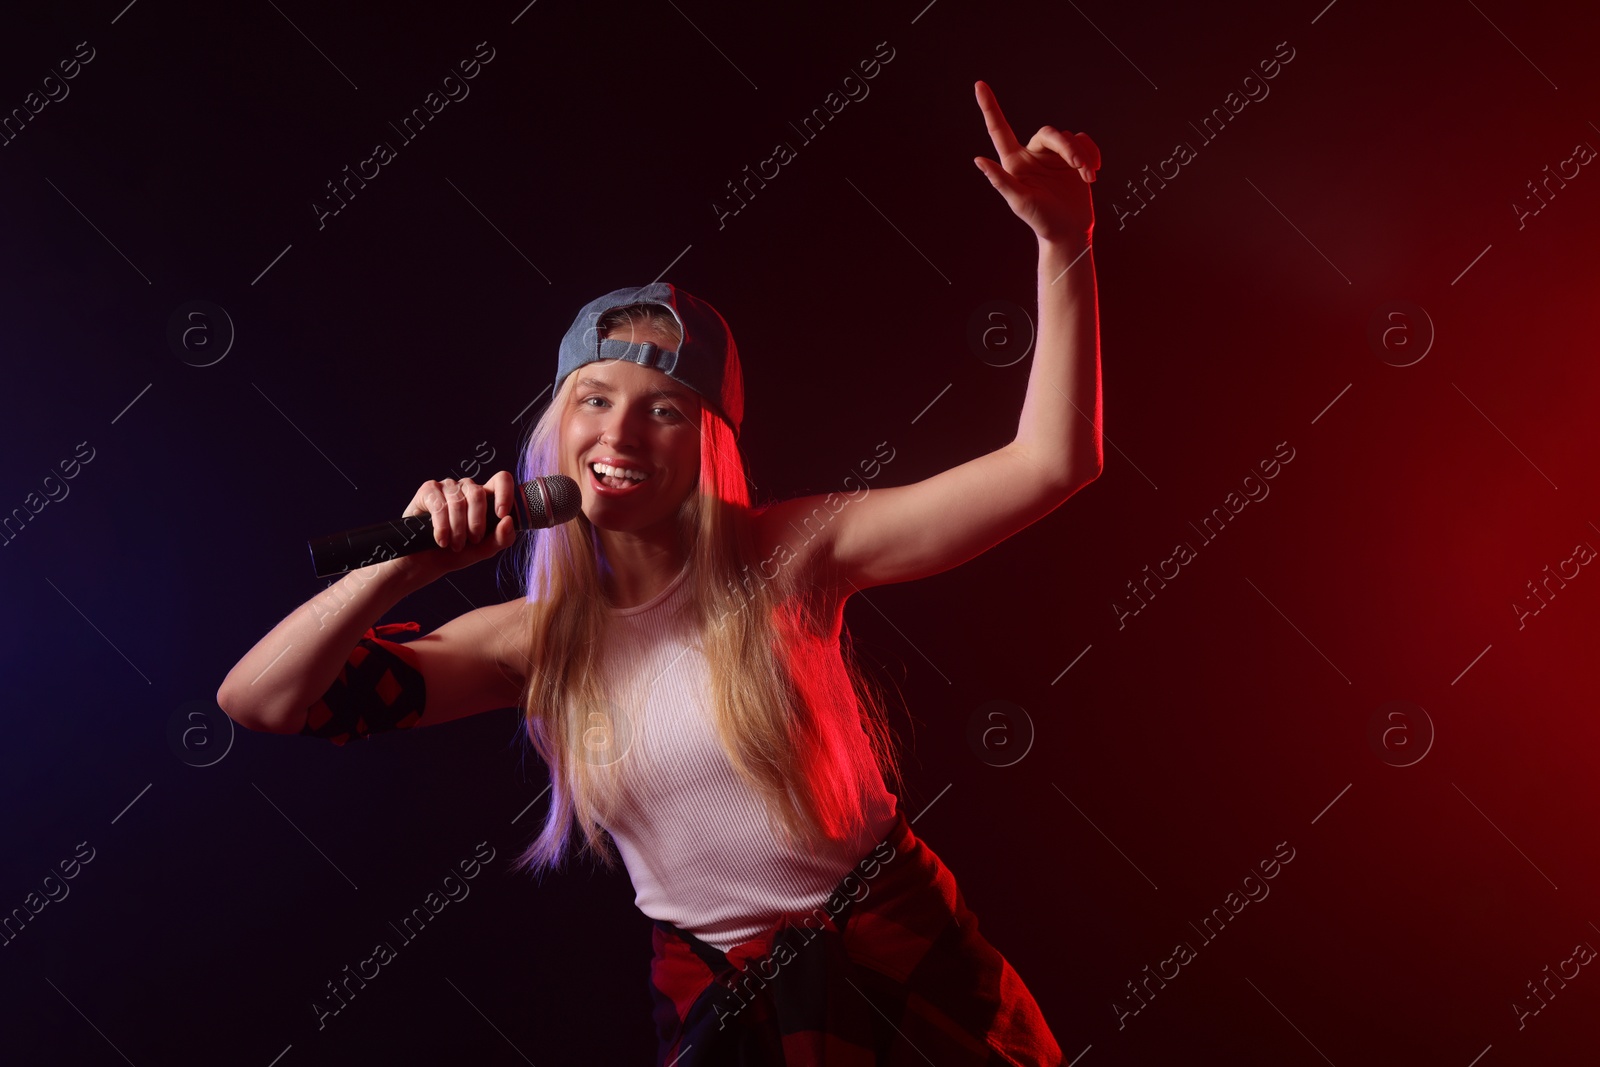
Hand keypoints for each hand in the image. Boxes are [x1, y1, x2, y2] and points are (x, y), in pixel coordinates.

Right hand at [388, 468, 518, 583]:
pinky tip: (441, 540)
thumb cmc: (459, 552)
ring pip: (458, 502)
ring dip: (458, 529)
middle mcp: (467, 488)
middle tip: (473, 540)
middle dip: (476, 522)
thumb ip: (503, 537)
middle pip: (478, 494)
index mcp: (486, 496)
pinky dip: (442, 527)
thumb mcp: (485, 549)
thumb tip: (508, 520)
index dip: (505, 493)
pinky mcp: (428, 491)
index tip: (502, 515)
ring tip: (455, 545)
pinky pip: (439, 505)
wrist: (428, 562)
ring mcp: (447, 487)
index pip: (501, 480)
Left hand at [971, 79, 1099, 244]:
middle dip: (1067, 147)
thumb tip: (978, 160)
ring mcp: (1054, 157)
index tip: (979, 85)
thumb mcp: (1019, 202)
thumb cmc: (1041, 221)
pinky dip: (1092, 154)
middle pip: (1050, 133)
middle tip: (1080, 167)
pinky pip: (1084, 142)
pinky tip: (1093, 173)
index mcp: (1015, 162)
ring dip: (1082, 155)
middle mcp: (1033, 156)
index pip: (999, 129)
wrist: (1069, 233)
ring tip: (1088, 177)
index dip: (989, 107)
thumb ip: (1000, 180)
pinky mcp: (1073, 160)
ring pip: (1070, 138)